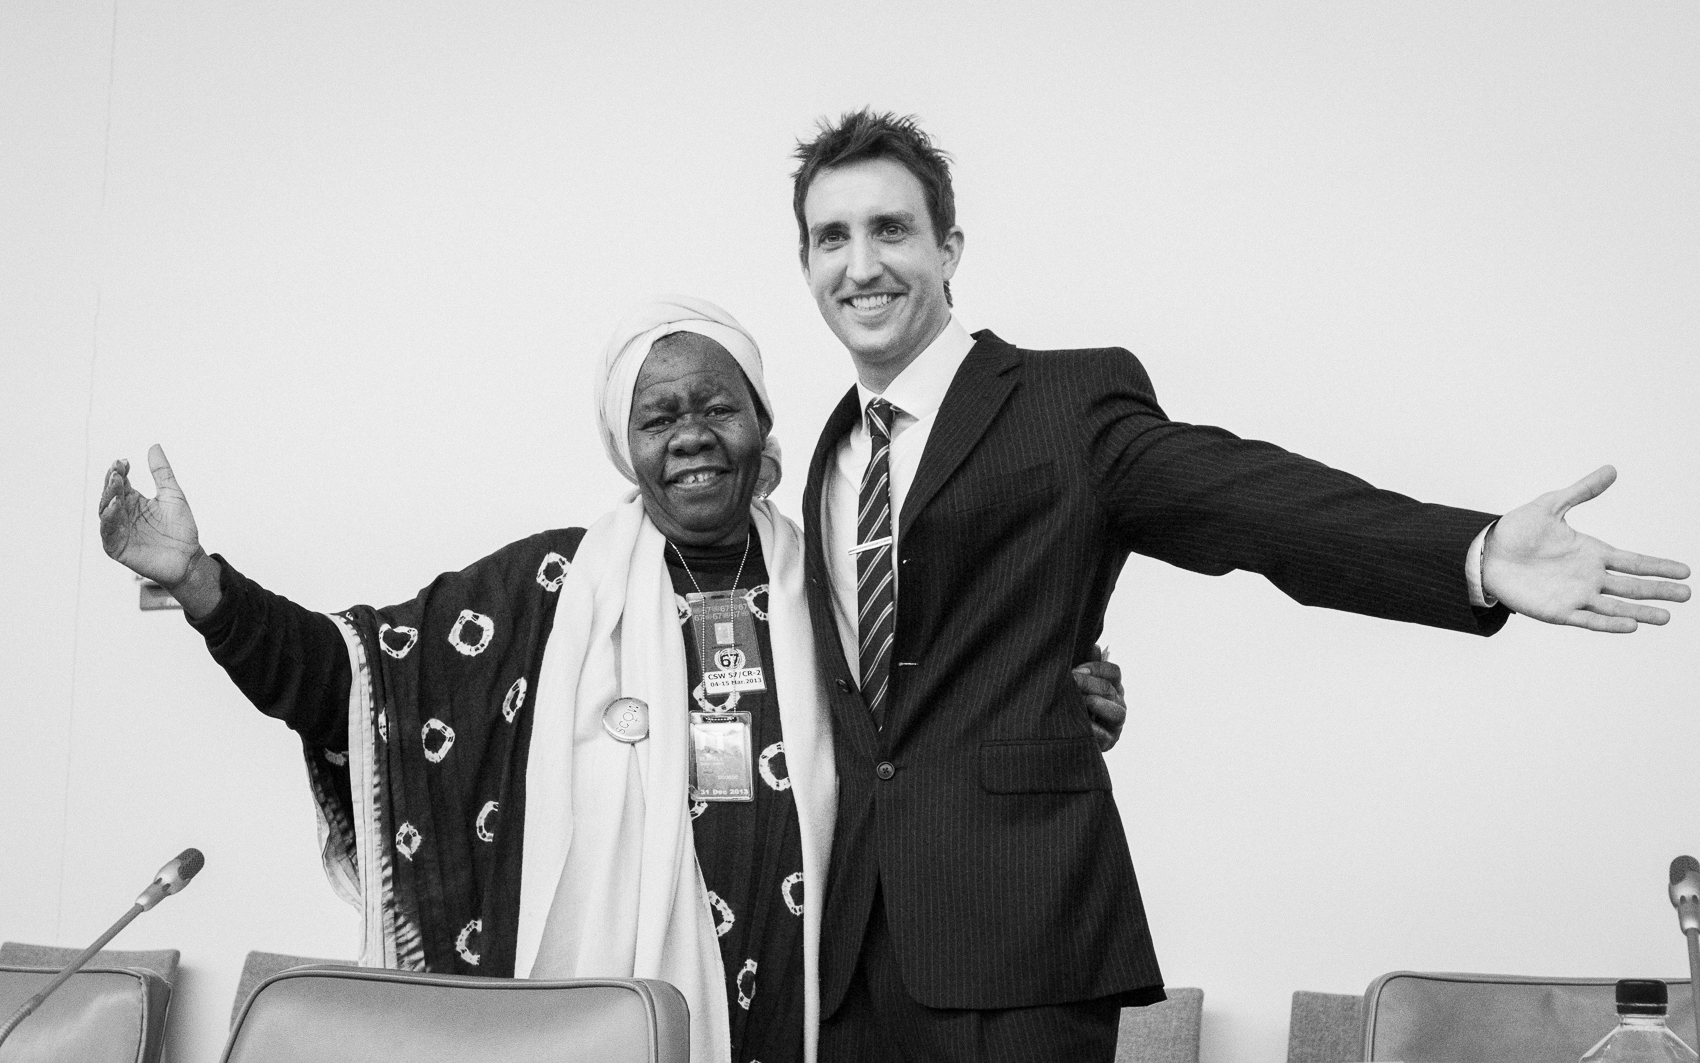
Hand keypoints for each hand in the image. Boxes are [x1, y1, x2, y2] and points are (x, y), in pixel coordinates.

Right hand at [98, 444, 208, 592]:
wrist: (190, 557)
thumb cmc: (180, 528)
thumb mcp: (173, 495)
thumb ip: (162, 473)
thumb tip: (154, 446)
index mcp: (133, 501)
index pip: (119, 482)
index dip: (119, 471)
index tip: (124, 461)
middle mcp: (122, 514)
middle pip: (110, 495)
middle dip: (112, 482)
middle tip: (117, 469)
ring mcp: (118, 531)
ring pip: (106, 511)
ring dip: (109, 497)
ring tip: (115, 483)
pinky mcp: (117, 547)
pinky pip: (108, 532)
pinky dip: (110, 519)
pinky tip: (116, 506)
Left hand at [1073, 645, 1127, 751]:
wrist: (1059, 732)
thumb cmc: (1068, 700)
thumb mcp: (1075, 681)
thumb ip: (1084, 666)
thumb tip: (1094, 646)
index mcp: (1112, 686)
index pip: (1113, 672)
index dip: (1096, 668)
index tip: (1077, 670)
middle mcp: (1118, 703)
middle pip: (1110, 689)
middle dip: (1089, 683)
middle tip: (1070, 680)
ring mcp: (1115, 724)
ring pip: (1117, 712)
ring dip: (1097, 704)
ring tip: (1083, 700)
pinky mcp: (1108, 743)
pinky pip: (1105, 736)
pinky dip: (1094, 729)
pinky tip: (1081, 723)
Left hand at [1482, 465, 1689, 632]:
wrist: (1485, 553)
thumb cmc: (1516, 530)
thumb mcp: (1551, 506)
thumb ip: (1582, 491)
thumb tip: (1611, 469)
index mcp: (1592, 553)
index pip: (1633, 562)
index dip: (1658, 566)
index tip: (1686, 571)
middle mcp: (1589, 577)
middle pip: (1632, 587)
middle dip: (1659, 590)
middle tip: (1687, 594)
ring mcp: (1575, 596)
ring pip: (1616, 607)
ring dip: (1641, 612)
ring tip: (1666, 617)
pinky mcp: (1558, 611)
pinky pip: (1588, 620)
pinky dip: (1609, 624)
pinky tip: (1630, 626)